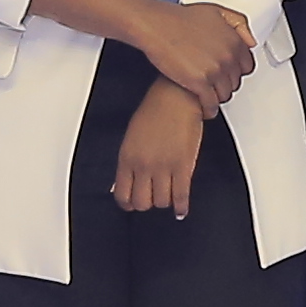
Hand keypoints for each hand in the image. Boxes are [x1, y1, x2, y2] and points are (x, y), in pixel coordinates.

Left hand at [110, 79, 207, 215]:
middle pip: (142, 203)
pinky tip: (181, 209)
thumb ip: (128, 162)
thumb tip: (124, 184)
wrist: (176, 97)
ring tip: (168, 196)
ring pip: (162, 202)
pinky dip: (181, 207)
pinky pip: (181, 196)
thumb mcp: (131, 138)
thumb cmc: (154, 111)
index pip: (122, 195)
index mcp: (127, 158)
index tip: (132, 204)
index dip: (128, 204)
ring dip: (165, 201)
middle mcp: (143, 165)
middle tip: (152, 198)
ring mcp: (163, 167)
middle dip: (147, 203)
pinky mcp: (183, 166)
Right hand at [133, 0, 257, 112]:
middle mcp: (227, 56)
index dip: (235, 71)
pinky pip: (211, 104)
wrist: (156, 26)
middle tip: (213, 83)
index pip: (247, 66)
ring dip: (216, 96)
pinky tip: (203, 106)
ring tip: (207, 94)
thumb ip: (238, 24)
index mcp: (234, 41)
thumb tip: (251, 42)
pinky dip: (208, 108)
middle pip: (235, 82)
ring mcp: (214, 70)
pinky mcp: (199, 82)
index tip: (228, 73)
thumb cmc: (179, 19)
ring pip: (224, 95)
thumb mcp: (216, 11)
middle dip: (224, 83)